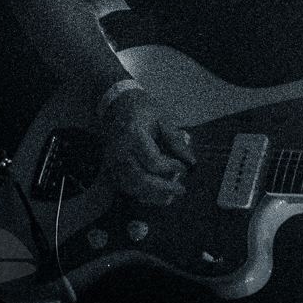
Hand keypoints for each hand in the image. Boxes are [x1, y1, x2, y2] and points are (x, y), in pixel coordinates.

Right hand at [98, 87, 195, 204]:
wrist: (117, 106)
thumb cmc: (143, 110)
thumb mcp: (163, 118)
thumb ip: (175, 140)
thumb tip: (191, 161)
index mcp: (134, 136)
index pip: (153, 161)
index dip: (170, 167)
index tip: (184, 167)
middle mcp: (120, 152)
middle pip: (140, 179)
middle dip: (163, 188)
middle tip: (181, 189)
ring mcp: (113, 162)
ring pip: (132, 187)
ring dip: (153, 195)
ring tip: (171, 196)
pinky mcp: (111, 169)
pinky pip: (126, 188)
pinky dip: (142, 195)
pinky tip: (157, 195)